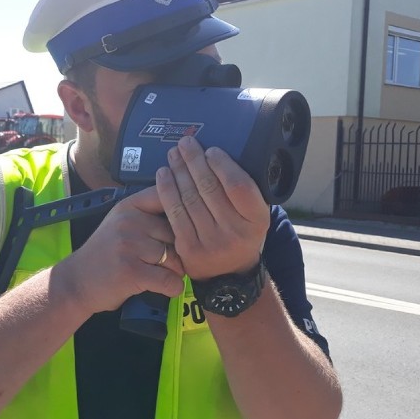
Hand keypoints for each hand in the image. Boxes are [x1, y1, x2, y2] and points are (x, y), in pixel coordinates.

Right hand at [69, 186, 184, 312]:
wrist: (76, 281)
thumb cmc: (105, 253)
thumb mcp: (121, 222)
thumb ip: (149, 214)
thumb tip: (190, 210)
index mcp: (130, 206)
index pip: (167, 198)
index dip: (183, 213)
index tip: (186, 227)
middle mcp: (129, 221)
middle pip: (176, 234)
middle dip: (178, 252)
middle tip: (167, 263)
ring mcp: (130, 245)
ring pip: (175, 258)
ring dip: (175, 272)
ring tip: (161, 275)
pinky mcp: (132, 271)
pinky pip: (169, 280)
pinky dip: (172, 288)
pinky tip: (165, 287)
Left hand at [155, 136, 268, 280]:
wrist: (229, 274)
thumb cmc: (241, 233)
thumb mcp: (255, 214)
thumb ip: (245, 190)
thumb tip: (222, 156)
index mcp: (256, 220)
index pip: (238, 186)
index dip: (222, 165)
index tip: (211, 150)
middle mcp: (235, 232)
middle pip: (210, 189)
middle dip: (195, 161)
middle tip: (185, 143)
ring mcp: (210, 242)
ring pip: (190, 198)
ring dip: (179, 171)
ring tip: (173, 154)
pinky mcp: (188, 248)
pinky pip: (175, 213)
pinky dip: (167, 191)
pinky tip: (163, 175)